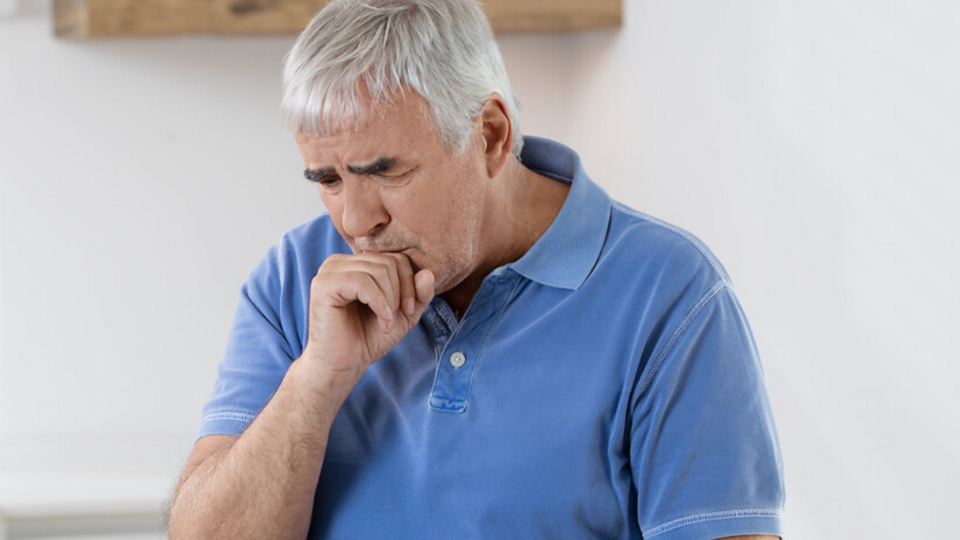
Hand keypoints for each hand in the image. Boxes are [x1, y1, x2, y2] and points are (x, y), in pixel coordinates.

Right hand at [300, 252, 434, 380]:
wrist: (342, 366)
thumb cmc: (368, 339)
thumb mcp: (403, 314)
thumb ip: (419, 294)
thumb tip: (428, 273)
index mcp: (356, 264)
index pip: (395, 258)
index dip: (409, 283)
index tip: (409, 310)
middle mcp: (340, 262)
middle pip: (388, 262)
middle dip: (401, 292)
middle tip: (396, 319)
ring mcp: (329, 271)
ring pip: (378, 271)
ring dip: (390, 301)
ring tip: (386, 324)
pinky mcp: (324, 285)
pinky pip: (363, 282)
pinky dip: (379, 303)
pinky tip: (382, 321)